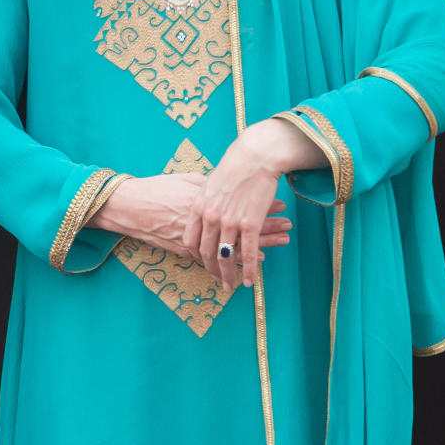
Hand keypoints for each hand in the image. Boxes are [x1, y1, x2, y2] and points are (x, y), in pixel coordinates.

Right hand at [90, 171, 289, 267]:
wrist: (131, 205)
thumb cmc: (156, 189)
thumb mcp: (184, 182)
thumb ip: (207, 187)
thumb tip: (226, 187)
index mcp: (206, 201)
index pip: (241, 205)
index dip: (262, 208)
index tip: (280, 207)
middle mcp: (205, 221)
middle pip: (241, 227)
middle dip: (267, 229)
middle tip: (287, 230)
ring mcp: (196, 238)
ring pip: (233, 245)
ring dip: (256, 246)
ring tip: (277, 245)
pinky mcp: (186, 250)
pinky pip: (216, 258)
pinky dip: (235, 259)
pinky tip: (251, 261)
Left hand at [182, 118, 314, 290]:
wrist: (254, 158)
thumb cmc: (233, 168)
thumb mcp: (209, 185)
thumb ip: (203, 202)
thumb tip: (201, 214)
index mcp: (198, 207)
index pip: (191, 241)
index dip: (196, 256)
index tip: (202, 263)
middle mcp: (211, 217)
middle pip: (206, 253)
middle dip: (211, 271)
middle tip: (217, 281)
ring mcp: (229, 222)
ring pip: (225, 257)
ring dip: (228, 275)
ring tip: (230, 286)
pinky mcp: (250, 224)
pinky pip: (247, 253)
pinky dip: (248, 270)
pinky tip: (248, 281)